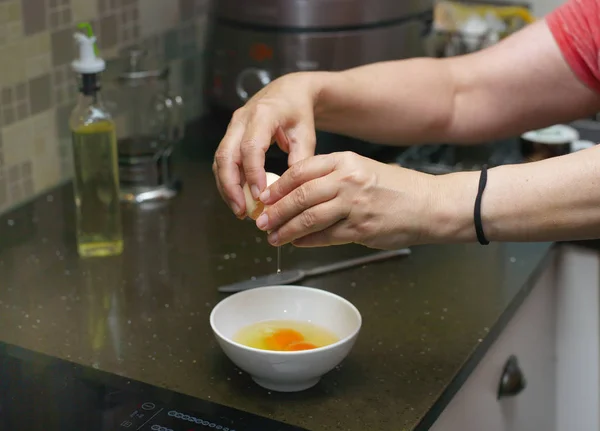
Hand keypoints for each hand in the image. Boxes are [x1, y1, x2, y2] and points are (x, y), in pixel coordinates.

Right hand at [212, 72, 320, 217]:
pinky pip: (223, 161)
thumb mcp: (306, 135)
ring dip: (226, 187)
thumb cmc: (299, 114)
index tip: (259, 196)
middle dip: (230, 186)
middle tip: (242, 211)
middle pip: (226, 155)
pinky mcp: (230, 136)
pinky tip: (239, 198)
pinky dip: (228, 181)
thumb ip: (300, 161)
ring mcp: (232, 127)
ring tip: (240, 210)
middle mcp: (241, 119)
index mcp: (263, 114)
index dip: (252, 173)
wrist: (288, 93)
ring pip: (220, 160)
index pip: (251, 147)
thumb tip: (291, 191)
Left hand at [254, 151, 438, 248]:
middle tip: (262, 221)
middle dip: (276, 211)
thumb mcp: (362, 170)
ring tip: (274, 237)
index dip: (278, 185)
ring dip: (287, 230)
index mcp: (346, 161)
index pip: (301, 170)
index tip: (265, 196)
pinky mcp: (361, 229)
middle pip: (300, 196)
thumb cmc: (396, 188)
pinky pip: (325, 236)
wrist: (429, 205)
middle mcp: (348, 180)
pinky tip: (297, 242)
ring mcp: (354, 205)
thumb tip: (296, 192)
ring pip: (309, 218)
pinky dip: (307, 241)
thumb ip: (332, 177)